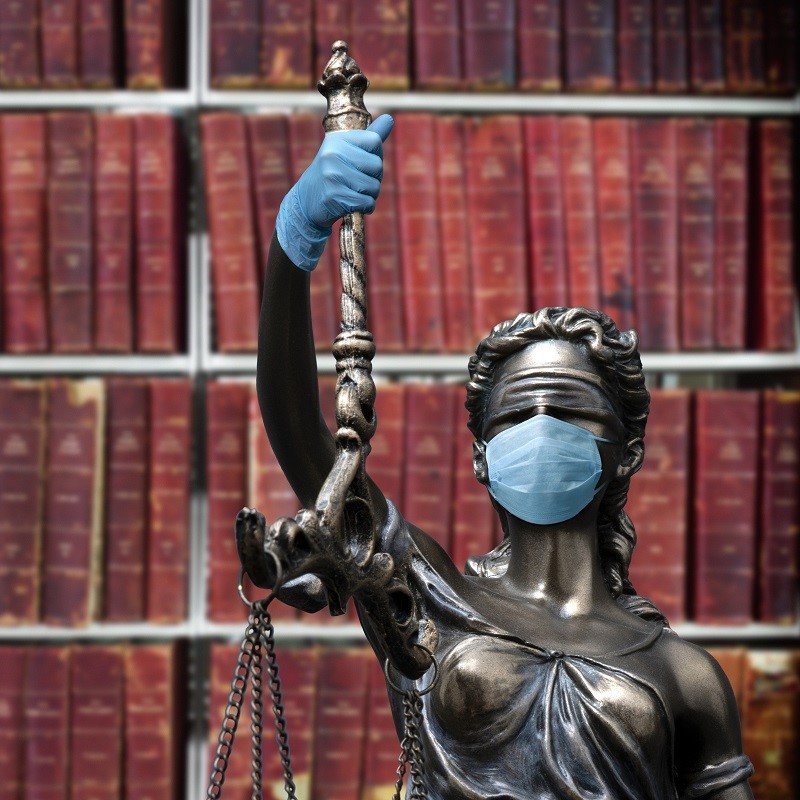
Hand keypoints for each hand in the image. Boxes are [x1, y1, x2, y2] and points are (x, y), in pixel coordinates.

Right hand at [276, 114, 393, 270]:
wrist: (306, 201)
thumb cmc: (332, 174)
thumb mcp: (346, 151)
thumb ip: (369, 137)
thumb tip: (389, 118)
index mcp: (337, 139)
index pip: (374, 141)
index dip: (376, 155)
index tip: (364, 163)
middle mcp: (333, 154)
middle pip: (377, 165)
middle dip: (374, 178)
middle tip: (358, 182)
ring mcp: (332, 175)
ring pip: (374, 186)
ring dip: (370, 195)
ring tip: (355, 193)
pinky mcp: (334, 196)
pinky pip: (367, 202)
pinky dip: (366, 207)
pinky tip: (354, 205)